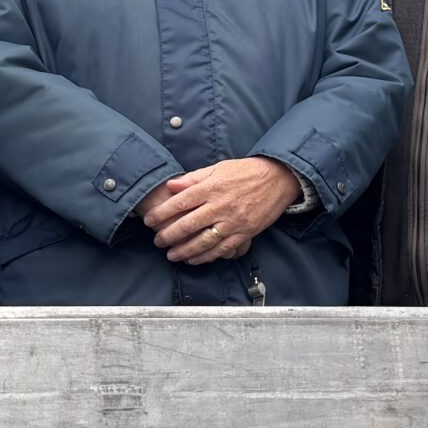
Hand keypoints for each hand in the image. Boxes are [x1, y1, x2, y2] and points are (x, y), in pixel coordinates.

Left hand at [138, 157, 301, 265]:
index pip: (180, 202)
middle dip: (169, 235)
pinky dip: (206, 257)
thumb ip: (194, 178)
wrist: (278, 178)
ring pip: (204, 241)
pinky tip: (193, 260)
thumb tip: (171, 185)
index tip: (150, 220)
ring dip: (185, 251)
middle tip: (157, 241)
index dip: (162, 213)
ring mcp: (233, 221)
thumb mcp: (218, 168)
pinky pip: (222, 249)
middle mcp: (221, 205)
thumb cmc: (246, 172)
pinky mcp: (244, 232)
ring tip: (172, 255)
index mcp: (212, 187)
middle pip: (189, 224)